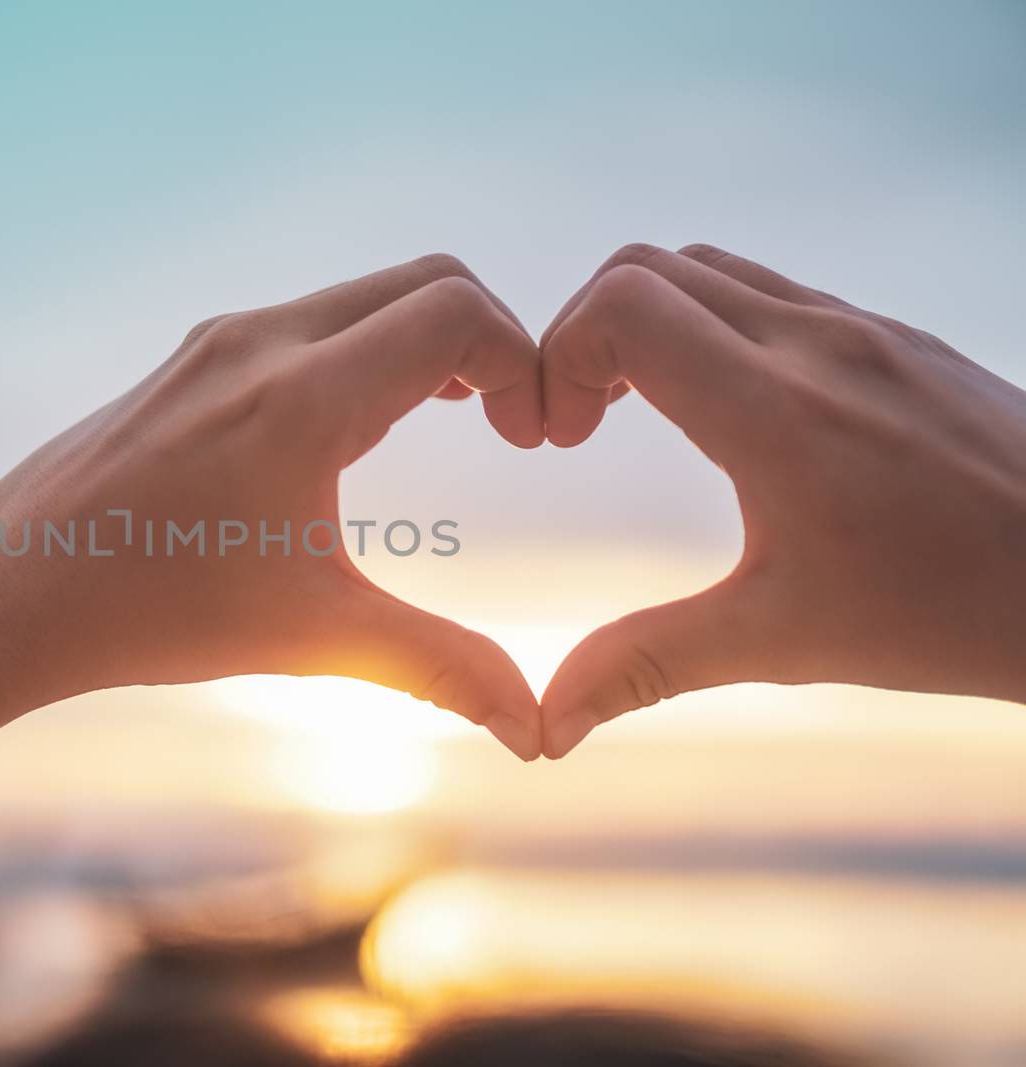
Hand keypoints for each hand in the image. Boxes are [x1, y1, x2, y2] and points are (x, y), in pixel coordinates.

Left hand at [0, 254, 546, 757]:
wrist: (8, 591)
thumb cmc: (152, 611)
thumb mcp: (312, 636)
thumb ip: (439, 668)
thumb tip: (535, 731)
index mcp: (302, 397)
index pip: (457, 314)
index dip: (524, 361)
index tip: (533, 438)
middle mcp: (260, 343)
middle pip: (424, 281)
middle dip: (491, 340)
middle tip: (509, 424)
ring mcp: (218, 343)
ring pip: (362, 297)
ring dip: (424, 343)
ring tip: (452, 419)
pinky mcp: (189, 360)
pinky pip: (307, 321)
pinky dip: (364, 349)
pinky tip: (359, 428)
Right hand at [538, 243, 1025, 756]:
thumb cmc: (955, 609)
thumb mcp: (786, 640)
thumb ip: (649, 664)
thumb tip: (549, 725)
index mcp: (775, 410)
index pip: (624, 305)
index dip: (560, 357)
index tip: (560, 440)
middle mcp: (815, 344)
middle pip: (645, 267)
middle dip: (583, 335)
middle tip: (581, 426)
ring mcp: (861, 329)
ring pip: (709, 269)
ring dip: (647, 322)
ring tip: (638, 412)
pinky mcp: (894, 338)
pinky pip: (772, 292)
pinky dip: (711, 326)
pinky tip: (728, 414)